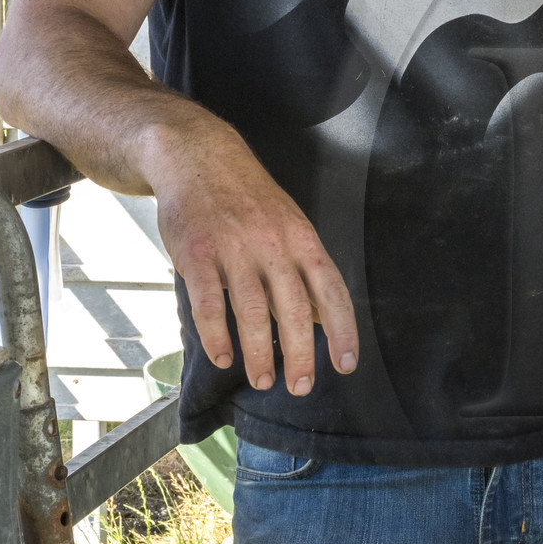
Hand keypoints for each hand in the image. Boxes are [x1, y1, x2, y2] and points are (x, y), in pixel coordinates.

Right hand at [146, 117, 359, 397]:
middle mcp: (273, 245)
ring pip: (253, 312)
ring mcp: (234, 249)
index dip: (342, 331)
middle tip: (301, 387)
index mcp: (302, 239)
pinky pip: (208, 304)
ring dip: (259, 353)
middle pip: (294, 309)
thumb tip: (326, 319)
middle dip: (301, 354)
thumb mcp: (289, 223)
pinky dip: (216, 337)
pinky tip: (223, 358)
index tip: (346, 365)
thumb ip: (305, 269)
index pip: (331, 291)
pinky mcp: (196, 254)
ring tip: (263, 380)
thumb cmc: (248, 198)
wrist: (196, 156)